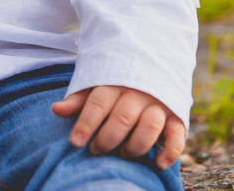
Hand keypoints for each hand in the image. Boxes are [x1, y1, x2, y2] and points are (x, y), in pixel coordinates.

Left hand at [51, 86, 184, 170]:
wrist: (152, 70)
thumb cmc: (115, 88)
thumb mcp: (95, 88)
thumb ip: (79, 101)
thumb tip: (56, 110)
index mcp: (115, 85)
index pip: (99, 103)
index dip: (86, 123)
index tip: (75, 141)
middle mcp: (138, 94)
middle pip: (123, 117)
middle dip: (107, 138)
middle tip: (96, 151)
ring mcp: (159, 105)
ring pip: (150, 125)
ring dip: (135, 145)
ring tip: (123, 154)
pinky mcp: (175, 118)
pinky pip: (177, 135)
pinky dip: (171, 151)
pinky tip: (159, 163)